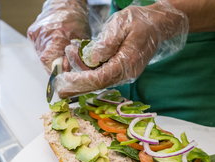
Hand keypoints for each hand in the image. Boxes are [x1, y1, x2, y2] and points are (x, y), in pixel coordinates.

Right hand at [27, 0, 89, 72]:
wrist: (65, 4)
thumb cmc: (76, 21)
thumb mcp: (81, 40)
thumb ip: (74, 56)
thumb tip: (66, 71)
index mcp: (57, 38)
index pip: (48, 63)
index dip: (54, 70)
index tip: (60, 72)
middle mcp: (43, 35)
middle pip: (43, 60)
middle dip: (52, 64)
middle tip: (61, 62)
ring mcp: (36, 34)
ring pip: (40, 55)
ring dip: (49, 57)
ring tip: (58, 51)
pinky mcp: (32, 32)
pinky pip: (37, 47)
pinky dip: (44, 49)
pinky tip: (52, 44)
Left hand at [55, 0, 187, 96]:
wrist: (157, 25)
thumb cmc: (139, 21)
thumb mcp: (121, 24)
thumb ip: (107, 42)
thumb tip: (91, 58)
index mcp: (127, 63)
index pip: (100, 78)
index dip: (80, 81)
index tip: (64, 80)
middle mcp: (126, 73)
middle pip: (97, 85)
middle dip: (76, 86)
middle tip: (58, 87)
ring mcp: (124, 74)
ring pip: (98, 81)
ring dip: (80, 74)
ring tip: (68, 56)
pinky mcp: (120, 71)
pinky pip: (101, 75)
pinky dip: (87, 71)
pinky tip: (78, 59)